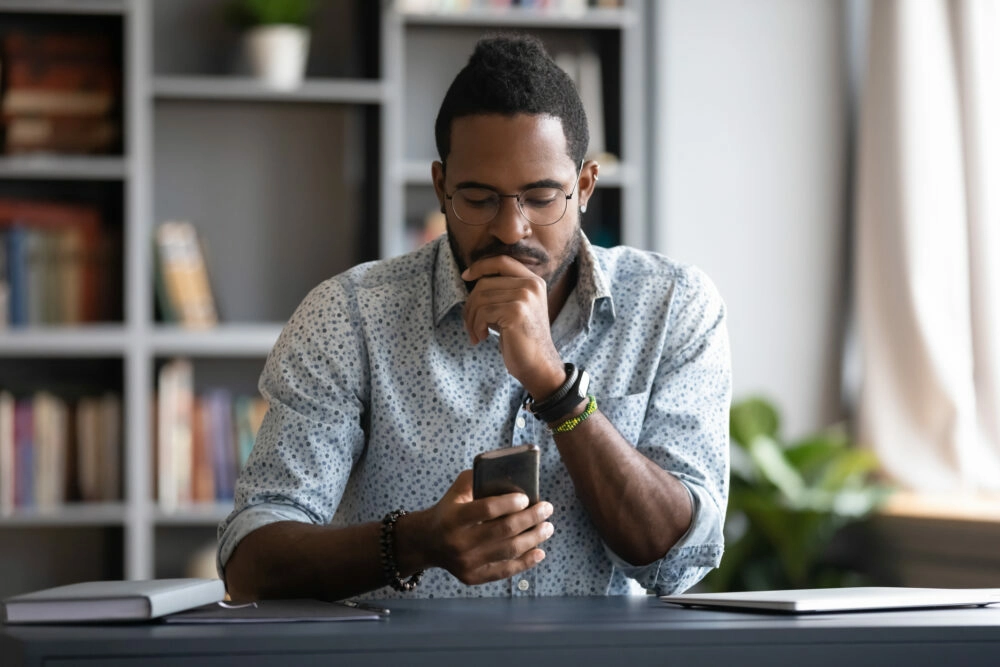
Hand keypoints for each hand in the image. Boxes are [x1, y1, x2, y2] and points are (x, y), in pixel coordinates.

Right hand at [413, 470, 553, 585]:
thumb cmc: (449, 510)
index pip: (486, 509)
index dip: (509, 503)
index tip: (527, 498)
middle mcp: (459, 542)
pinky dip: (525, 562)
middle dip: (530, 518)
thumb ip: (479, 479)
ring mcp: (466, 562)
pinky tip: (540, 552)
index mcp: (454, 517)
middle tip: (547, 509)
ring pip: (508, 551)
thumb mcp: (457, 491)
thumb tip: (512, 475)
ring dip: (534, 538)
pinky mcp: (473, 577)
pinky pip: (505, 571)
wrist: (427, 542)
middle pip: (503, 531)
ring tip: (548, 528)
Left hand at [461, 255, 564, 396]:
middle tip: (470, 325)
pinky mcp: (516, 311)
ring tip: (475, 334)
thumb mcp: (514, 308)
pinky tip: (481, 338)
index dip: (480, 266)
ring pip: (480, 298)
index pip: (502, 261)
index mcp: (533, 281)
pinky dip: (476, 327)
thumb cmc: (521, 339)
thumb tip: (471, 278)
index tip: (466, 276)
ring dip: (470, 319)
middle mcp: (531, 285)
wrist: (538, 365)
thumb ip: (500, 291)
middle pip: (484, 283)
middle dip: (470, 305)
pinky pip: (482, 312)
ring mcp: (525, 297)